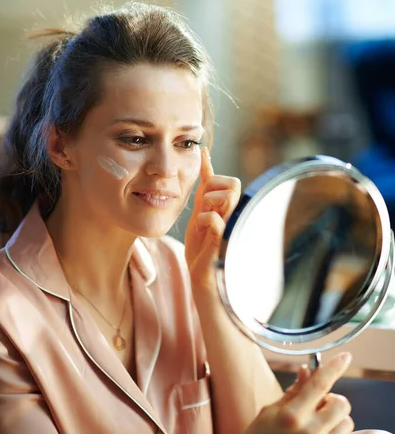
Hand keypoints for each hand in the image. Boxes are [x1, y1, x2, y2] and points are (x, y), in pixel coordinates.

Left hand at [185, 147, 240, 291]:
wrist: (203, 279)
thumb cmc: (202, 249)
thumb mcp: (199, 216)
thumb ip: (203, 194)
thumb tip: (204, 165)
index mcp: (224, 209)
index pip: (226, 181)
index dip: (211, 168)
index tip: (201, 154)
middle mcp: (231, 215)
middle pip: (233, 183)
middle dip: (214, 186)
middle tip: (204, 204)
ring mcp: (229, 227)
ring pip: (228, 196)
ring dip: (210, 201)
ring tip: (202, 217)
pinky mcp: (222, 241)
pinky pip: (216, 220)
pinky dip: (204, 219)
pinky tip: (200, 228)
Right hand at [223, 352, 353, 433]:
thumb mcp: (269, 411)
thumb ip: (293, 391)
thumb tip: (308, 370)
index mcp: (292, 415)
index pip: (321, 383)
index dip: (335, 366)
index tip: (345, 356)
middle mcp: (309, 433)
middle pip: (342, 404)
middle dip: (332, 400)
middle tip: (319, 404)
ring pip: (346, 424)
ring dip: (335, 420)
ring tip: (318, 424)